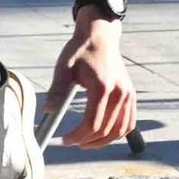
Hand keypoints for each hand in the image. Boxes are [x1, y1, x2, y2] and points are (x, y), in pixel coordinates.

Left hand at [47, 18, 135, 148]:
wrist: (100, 35)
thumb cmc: (80, 50)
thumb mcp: (64, 67)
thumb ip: (57, 90)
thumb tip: (48, 111)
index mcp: (102, 87)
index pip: (92, 124)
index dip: (77, 136)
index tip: (64, 140)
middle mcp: (119, 93)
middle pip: (105, 130)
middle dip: (87, 141)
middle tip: (72, 142)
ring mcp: (128, 94)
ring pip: (120, 130)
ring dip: (103, 141)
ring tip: (87, 142)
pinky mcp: (131, 94)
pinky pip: (129, 122)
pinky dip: (118, 133)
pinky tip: (104, 135)